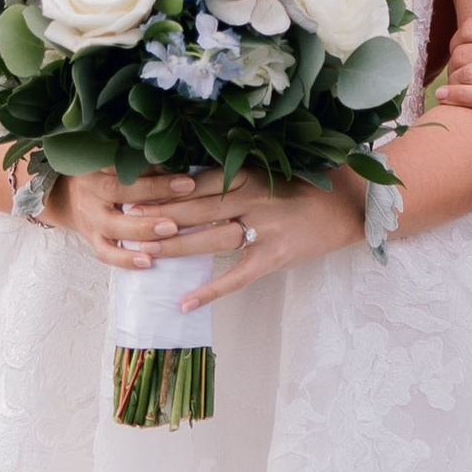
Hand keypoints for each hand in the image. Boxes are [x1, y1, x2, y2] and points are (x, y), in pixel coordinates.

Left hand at [51, 164, 362, 306]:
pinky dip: (210, 290)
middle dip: (155, 216)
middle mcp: (250, 197)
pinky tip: (184, 302)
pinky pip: (237, 276)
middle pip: (193, 208)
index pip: (192, 180)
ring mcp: (263, 228)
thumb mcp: (267, 169)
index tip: (128, 190)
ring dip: (173, 247)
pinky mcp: (274, 256)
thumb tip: (184, 176)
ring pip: (208, 239)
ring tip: (141, 256)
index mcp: (246, 172)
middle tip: (121, 222)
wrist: (349, 204)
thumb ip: (230, 173)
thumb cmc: (306, 183)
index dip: (159, 188)